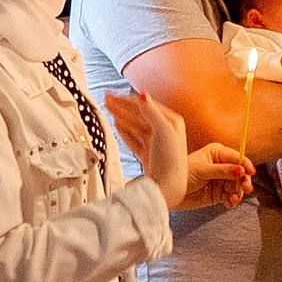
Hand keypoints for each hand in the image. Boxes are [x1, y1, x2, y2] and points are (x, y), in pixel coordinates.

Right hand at [103, 89, 189, 210]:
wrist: (166, 187)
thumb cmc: (170, 160)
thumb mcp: (162, 129)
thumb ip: (151, 111)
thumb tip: (143, 95)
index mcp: (173, 122)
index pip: (148, 106)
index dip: (130, 100)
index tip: (115, 95)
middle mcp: (167, 132)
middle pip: (141, 115)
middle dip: (124, 106)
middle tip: (108, 99)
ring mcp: (157, 145)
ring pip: (136, 126)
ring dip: (122, 116)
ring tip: (109, 108)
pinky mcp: (149, 156)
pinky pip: (134, 139)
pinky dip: (125, 131)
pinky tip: (118, 124)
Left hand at [182, 141, 253, 209]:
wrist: (169, 192)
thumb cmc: (180, 174)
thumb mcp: (201, 171)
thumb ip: (221, 171)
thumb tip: (241, 170)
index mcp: (216, 153)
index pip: (236, 157)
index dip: (245, 164)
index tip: (251, 172)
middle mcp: (221, 165)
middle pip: (241, 172)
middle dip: (244, 181)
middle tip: (245, 189)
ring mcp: (221, 180)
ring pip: (237, 186)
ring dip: (239, 193)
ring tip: (234, 199)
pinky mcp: (219, 193)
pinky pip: (231, 196)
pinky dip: (233, 200)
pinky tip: (230, 204)